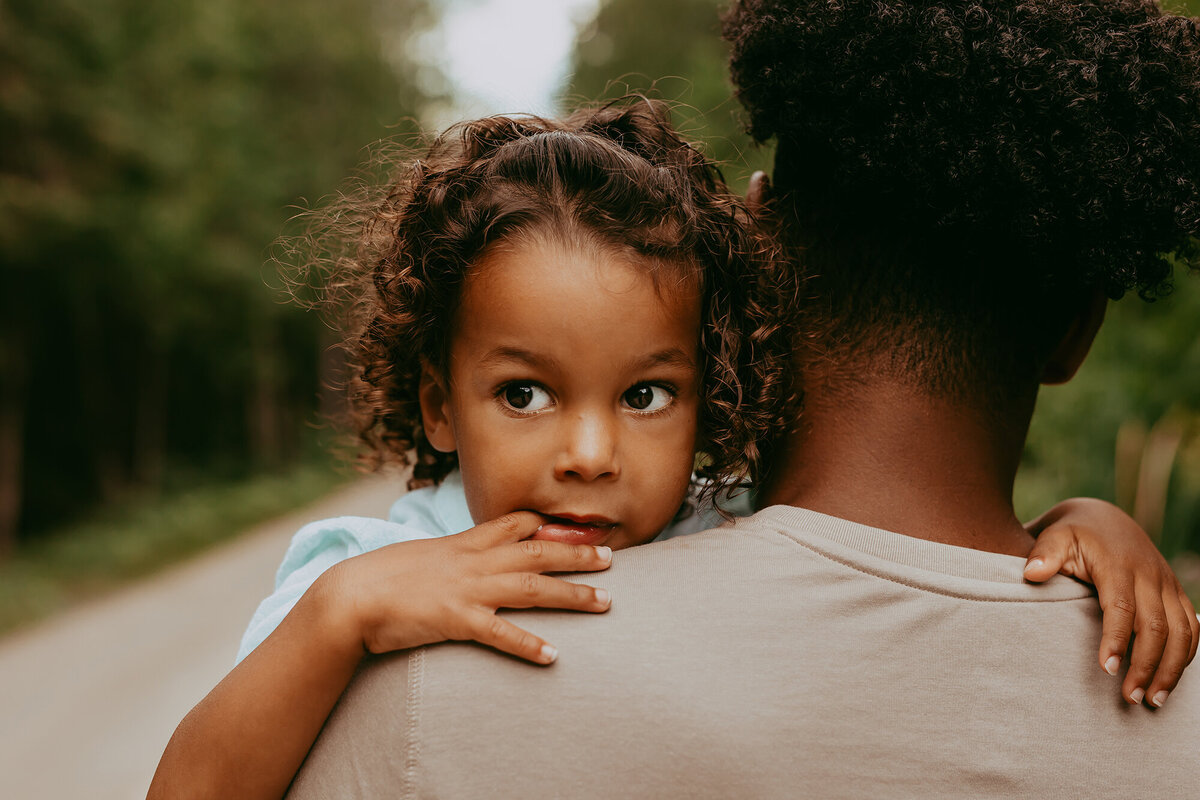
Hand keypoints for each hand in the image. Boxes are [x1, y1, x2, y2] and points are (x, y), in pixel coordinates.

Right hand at [321, 511, 612, 665]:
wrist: (350, 595)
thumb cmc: (382, 577)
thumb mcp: (426, 555)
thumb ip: (456, 556)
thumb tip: (472, 561)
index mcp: (466, 543)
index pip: (517, 523)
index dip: (552, 525)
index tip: (581, 528)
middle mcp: (474, 561)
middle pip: (538, 551)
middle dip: (578, 554)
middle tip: (611, 559)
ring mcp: (467, 589)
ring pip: (532, 587)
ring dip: (572, 595)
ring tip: (605, 603)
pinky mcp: (455, 619)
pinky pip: (500, 632)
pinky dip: (527, 643)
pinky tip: (552, 656)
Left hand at [1024, 498, 1198, 706]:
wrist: (1102, 518)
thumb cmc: (1072, 534)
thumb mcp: (1054, 537)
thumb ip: (1043, 554)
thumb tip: (1031, 574)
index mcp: (1118, 565)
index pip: (1122, 608)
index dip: (1117, 640)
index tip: (1108, 670)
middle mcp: (1149, 575)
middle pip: (1156, 627)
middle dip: (1146, 665)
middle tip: (1130, 698)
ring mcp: (1167, 584)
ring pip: (1182, 631)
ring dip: (1171, 668)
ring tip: (1152, 700)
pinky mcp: (1175, 592)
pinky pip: (1192, 625)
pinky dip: (1186, 654)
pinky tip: (1169, 678)